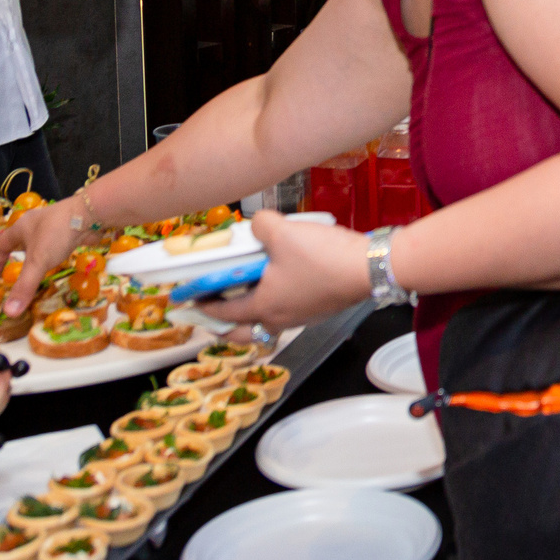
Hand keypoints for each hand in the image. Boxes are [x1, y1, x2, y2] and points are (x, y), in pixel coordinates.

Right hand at [0, 200, 84, 316]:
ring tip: (33, 272)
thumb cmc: (58, 233)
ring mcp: (53, 225)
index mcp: (21, 227)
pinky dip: (52, 255)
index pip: (1, 245)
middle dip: (14, 257)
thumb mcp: (38, 261)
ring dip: (34, 256)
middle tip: (12, 274)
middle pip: (19, 242)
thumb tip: (9, 312)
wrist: (91, 213)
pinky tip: (56, 263)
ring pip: (38, 243)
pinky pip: (55, 244)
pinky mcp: (69, 229)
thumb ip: (24, 286)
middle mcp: (35, 224)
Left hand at [198, 210, 370, 334]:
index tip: (188, 302)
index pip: (224, 311)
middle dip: (223, 328)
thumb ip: (260, 225)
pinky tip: (279, 285)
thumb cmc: (324, 258)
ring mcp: (302, 317)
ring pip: (265, 324)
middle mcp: (280, 318)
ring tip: (244, 299)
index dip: (203, 305)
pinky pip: (286, 314)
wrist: (371, 268)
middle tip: (212, 319)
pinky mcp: (319, 309)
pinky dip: (273, 306)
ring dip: (249, 318)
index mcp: (264, 305)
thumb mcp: (283, 232)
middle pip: (243, 334)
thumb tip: (256, 225)